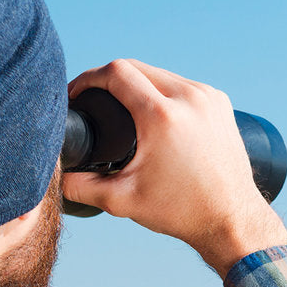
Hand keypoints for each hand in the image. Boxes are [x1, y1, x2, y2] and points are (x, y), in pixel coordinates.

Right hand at [64, 59, 286, 276]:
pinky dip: (163, 91)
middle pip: (136, 67)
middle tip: (94, 100)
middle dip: (109, 79)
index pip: (116, 72)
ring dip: (137, 83)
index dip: (88, 78)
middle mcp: (189, 98)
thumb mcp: (123, 201)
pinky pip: (182, 84)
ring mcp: (208, 97)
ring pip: (160, 73)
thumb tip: (55, 176)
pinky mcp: (220, 103)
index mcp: (162, 116)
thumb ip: (82, 187)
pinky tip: (153, 108)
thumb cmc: (181, 212)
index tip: (76, 93)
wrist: (231, 219)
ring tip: (121, 105)